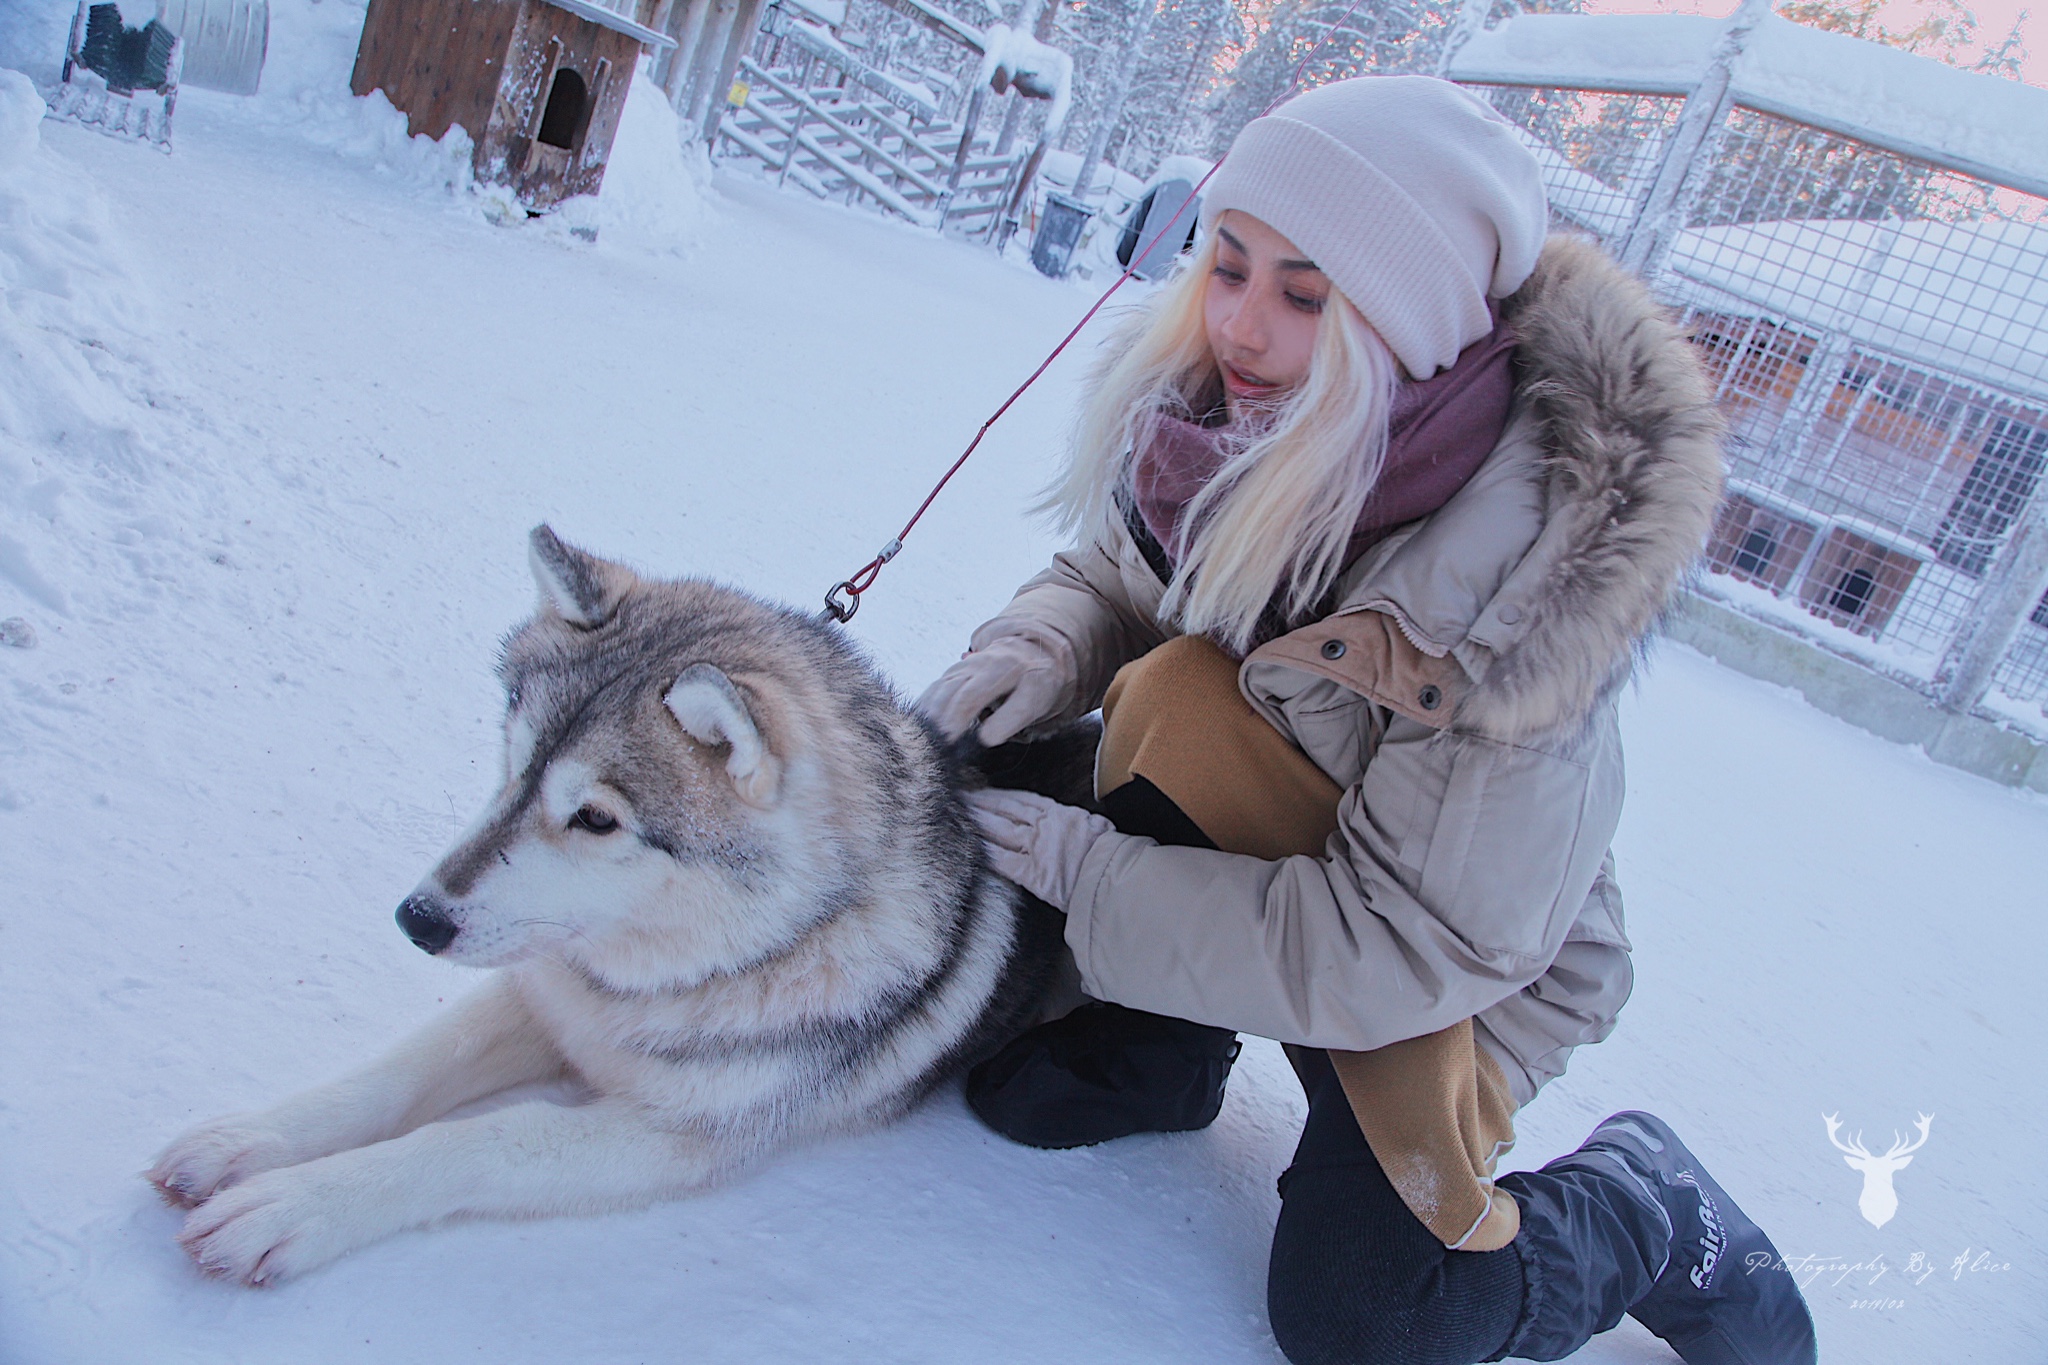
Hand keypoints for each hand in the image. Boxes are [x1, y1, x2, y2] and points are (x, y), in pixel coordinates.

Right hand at [914, 634, 1067, 745]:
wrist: (1027, 653)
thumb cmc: (1034, 683)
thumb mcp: (1034, 700)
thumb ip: (1011, 718)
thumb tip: (985, 739)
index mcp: (1001, 669)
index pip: (969, 697)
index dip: (955, 720)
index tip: (948, 743)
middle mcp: (976, 665)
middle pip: (947, 695)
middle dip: (937, 722)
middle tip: (930, 751)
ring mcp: (961, 668)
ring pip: (937, 692)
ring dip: (926, 717)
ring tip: (920, 744)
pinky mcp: (951, 674)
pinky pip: (933, 691)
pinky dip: (924, 710)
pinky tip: (917, 729)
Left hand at [966, 786, 1114, 910]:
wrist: (1117, 875)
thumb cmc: (1113, 854)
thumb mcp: (1098, 826)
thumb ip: (1079, 821)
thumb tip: (1079, 821)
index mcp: (1061, 813)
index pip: (1024, 800)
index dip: (1001, 795)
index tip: (985, 791)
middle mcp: (1045, 827)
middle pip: (1005, 810)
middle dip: (982, 803)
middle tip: (961, 796)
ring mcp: (1036, 848)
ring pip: (1000, 830)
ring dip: (978, 821)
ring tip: (959, 814)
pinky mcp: (1032, 873)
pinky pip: (1003, 860)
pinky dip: (986, 852)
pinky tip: (970, 845)